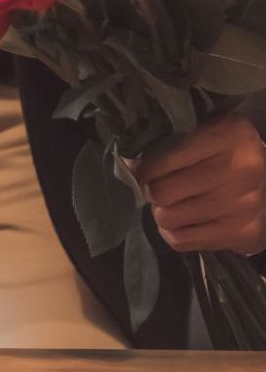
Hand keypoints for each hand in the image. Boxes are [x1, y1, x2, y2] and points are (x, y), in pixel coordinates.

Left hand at [135, 114, 265, 254]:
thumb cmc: (229, 150)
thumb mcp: (207, 130)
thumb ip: (171, 140)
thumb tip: (127, 163)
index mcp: (228, 135)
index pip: (163, 158)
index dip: (144, 167)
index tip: (141, 168)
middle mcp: (239, 170)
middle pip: (162, 192)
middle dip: (151, 190)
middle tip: (156, 187)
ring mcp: (243, 205)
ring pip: (169, 218)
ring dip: (161, 212)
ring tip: (170, 203)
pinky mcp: (243, 234)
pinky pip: (183, 241)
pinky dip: (172, 232)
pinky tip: (180, 221)